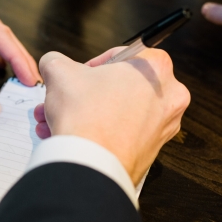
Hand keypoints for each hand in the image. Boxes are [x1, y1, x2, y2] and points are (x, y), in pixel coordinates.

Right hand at [34, 47, 189, 184]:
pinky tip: (69, 138)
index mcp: (156, 68)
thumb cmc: (86, 116)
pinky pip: (119, 135)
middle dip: (81, 95)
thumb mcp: (59, 72)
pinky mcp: (149, 152)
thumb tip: (53, 65)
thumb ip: (55, 61)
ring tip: (56, 121)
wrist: (91, 164)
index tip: (77, 77)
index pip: (120, 56)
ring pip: (115, 113)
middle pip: (116, 88)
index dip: (90, 66)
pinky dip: (95, 134)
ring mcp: (161, 128)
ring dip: (82, 115)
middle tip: (62, 100)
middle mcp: (168, 98)